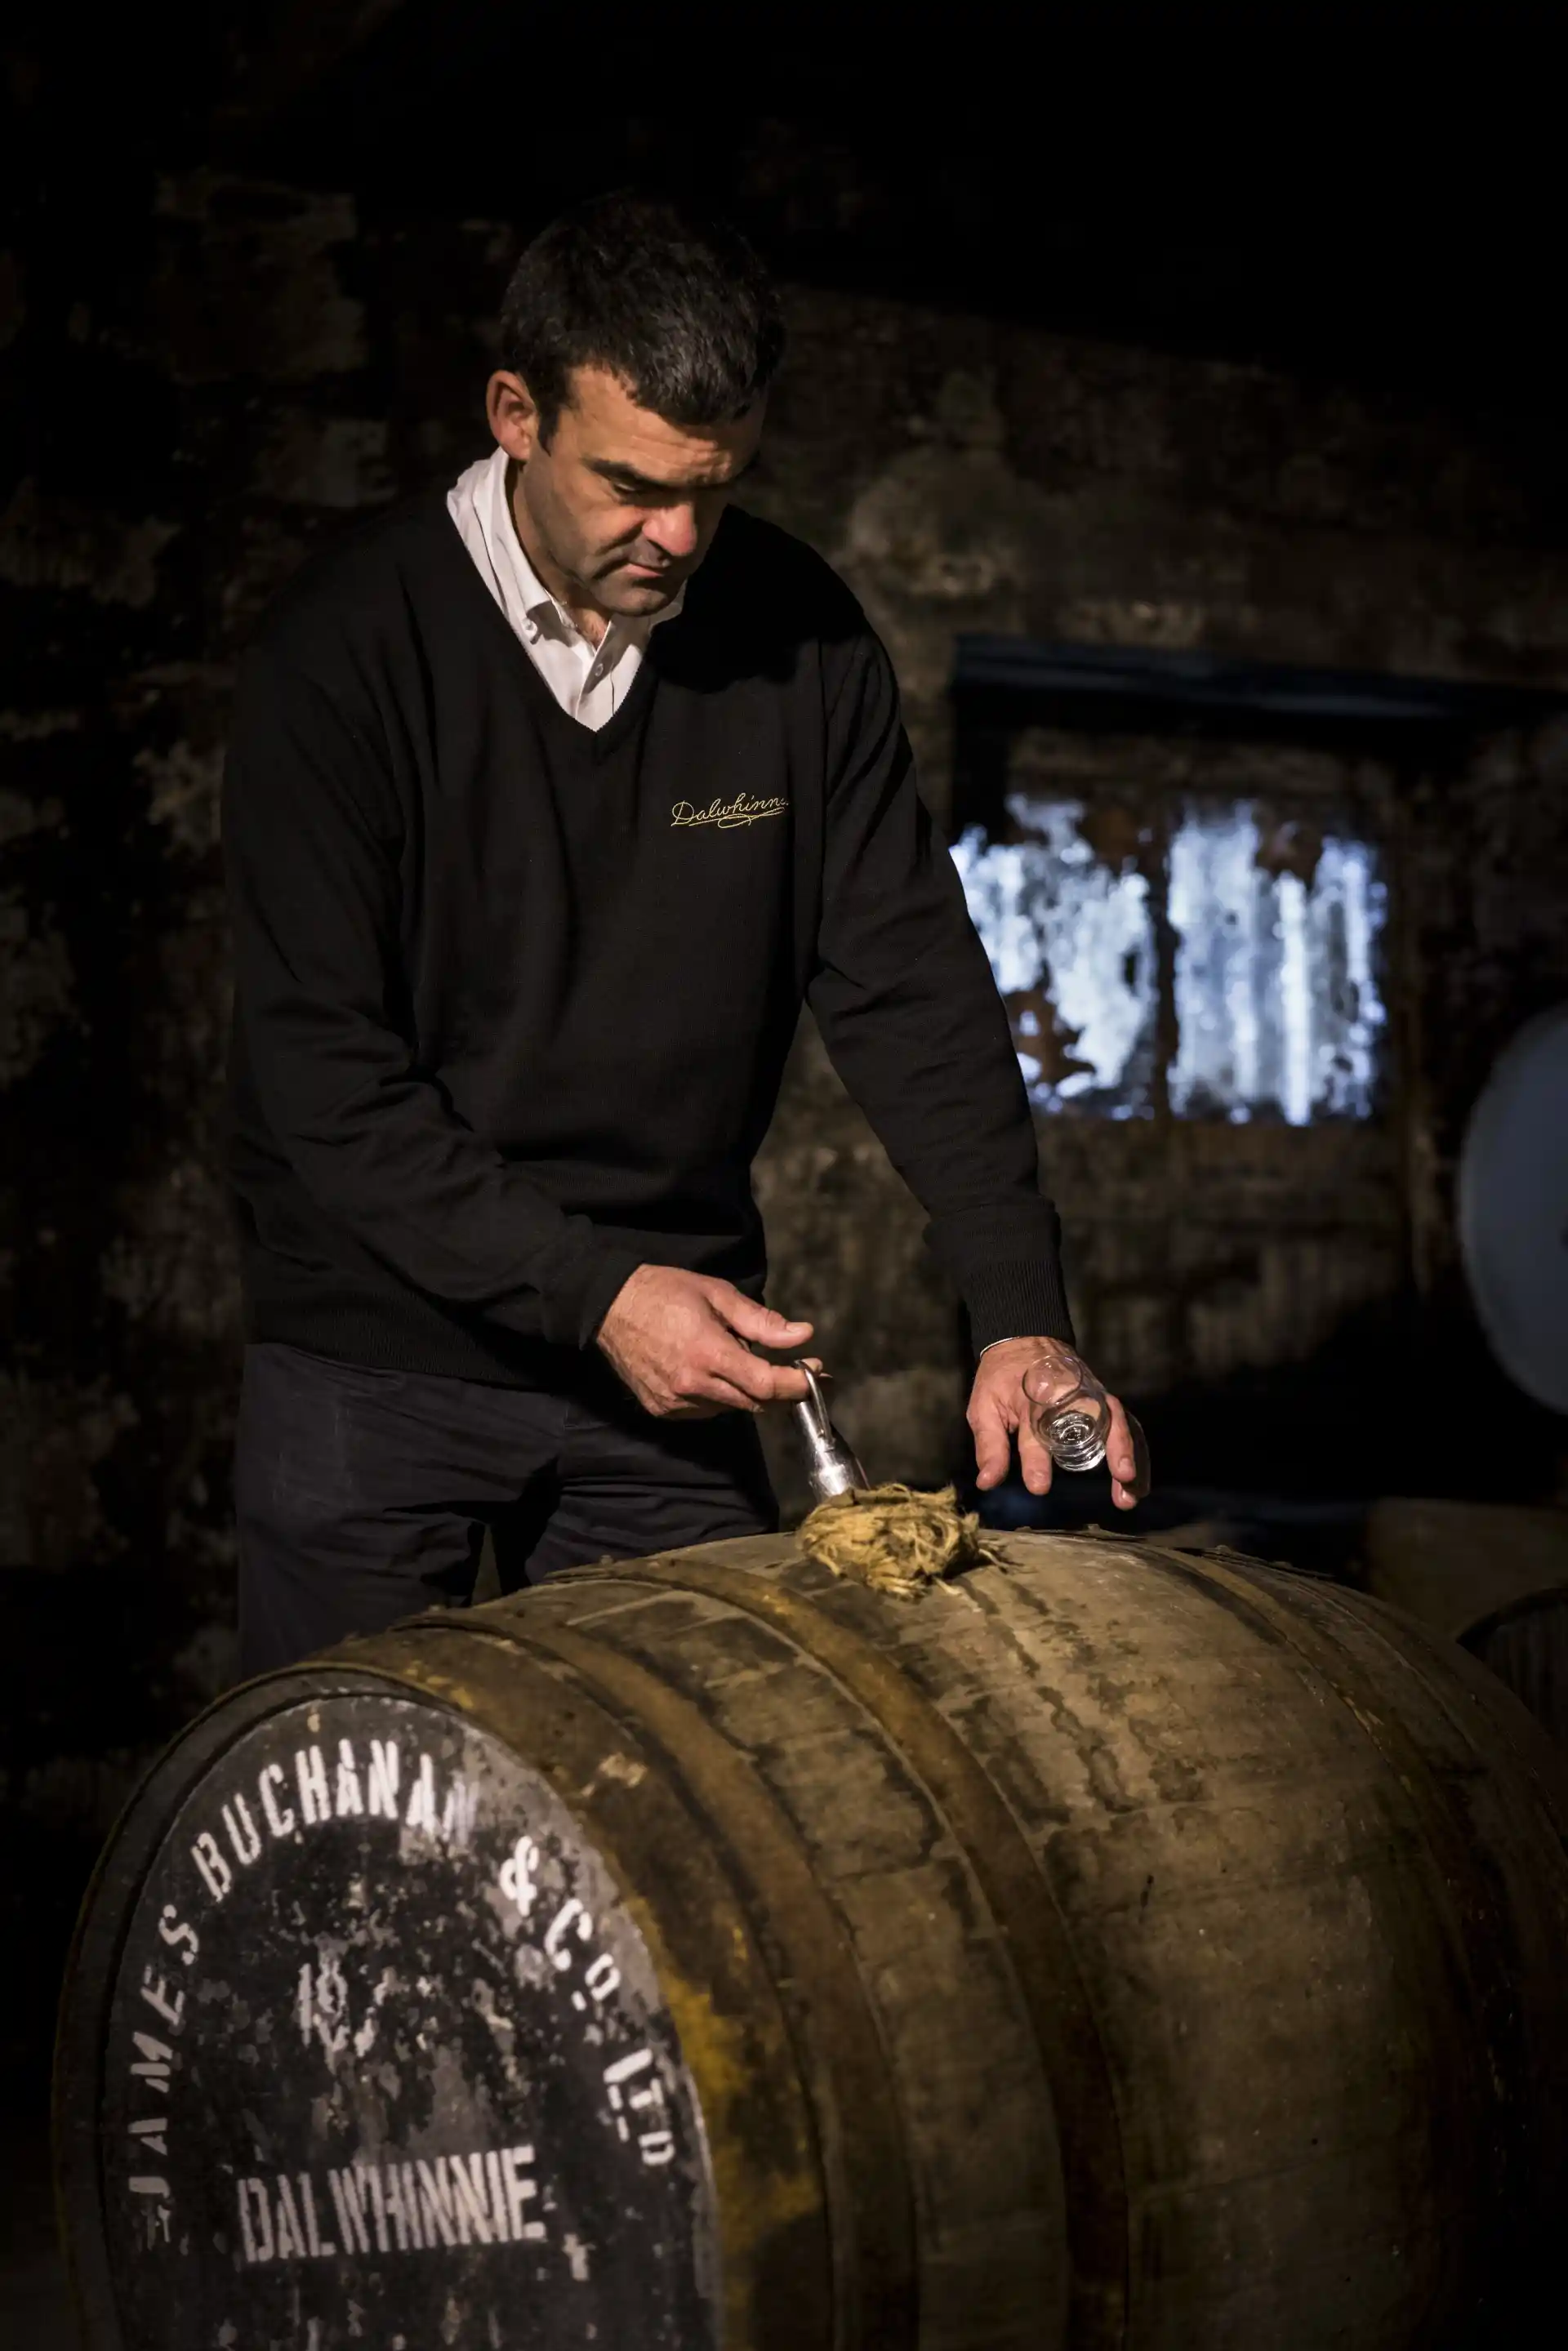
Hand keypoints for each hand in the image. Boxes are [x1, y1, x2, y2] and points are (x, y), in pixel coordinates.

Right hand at [598, 1265, 816, 1417]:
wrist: (608, 1307)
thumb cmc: (665, 1292)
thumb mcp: (717, 1295)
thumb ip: (761, 1321)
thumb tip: (802, 1335)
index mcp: (708, 1353)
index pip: (765, 1385)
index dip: (795, 1385)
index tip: (816, 1373)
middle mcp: (692, 1385)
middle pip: (754, 1403)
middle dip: (782, 1390)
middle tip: (801, 1370)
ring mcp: (675, 1402)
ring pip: (730, 1408)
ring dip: (747, 1390)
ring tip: (739, 1356)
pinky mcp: (662, 1409)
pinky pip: (705, 1410)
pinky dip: (720, 1395)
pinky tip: (713, 1370)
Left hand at [968, 1336, 1149, 1509]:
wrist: (1022, 1340)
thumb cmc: (1001, 1378)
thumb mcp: (984, 1407)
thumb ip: (990, 1446)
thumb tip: (987, 1482)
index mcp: (1033, 1397)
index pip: (1036, 1431)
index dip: (1036, 1460)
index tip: (1039, 1487)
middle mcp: (1071, 1394)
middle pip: (1100, 1418)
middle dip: (1116, 1449)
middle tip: (1123, 1480)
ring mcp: (1091, 1395)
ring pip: (1120, 1422)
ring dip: (1130, 1456)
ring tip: (1131, 1493)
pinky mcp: (1101, 1399)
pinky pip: (1122, 1424)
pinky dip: (1132, 1450)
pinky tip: (1133, 1481)